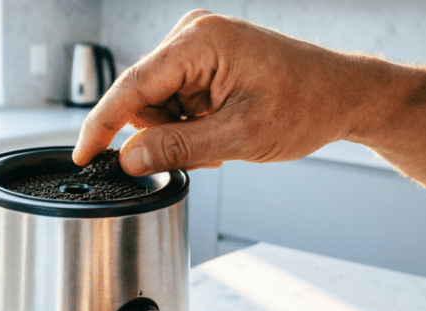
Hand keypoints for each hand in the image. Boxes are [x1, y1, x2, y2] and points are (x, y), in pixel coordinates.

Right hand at [73, 10, 361, 173]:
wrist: (343, 94)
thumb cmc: (306, 105)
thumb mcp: (239, 137)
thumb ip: (177, 148)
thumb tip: (129, 159)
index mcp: (200, 42)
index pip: (131, 88)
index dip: (100, 127)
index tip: (82, 156)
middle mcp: (192, 34)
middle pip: (141, 98)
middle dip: (161, 135)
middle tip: (206, 152)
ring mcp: (197, 45)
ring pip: (156, 104)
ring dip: (178, 133)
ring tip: (221, 140)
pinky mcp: (203, 58)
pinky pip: (174, 100)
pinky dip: (189, 124)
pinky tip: (219, 129)